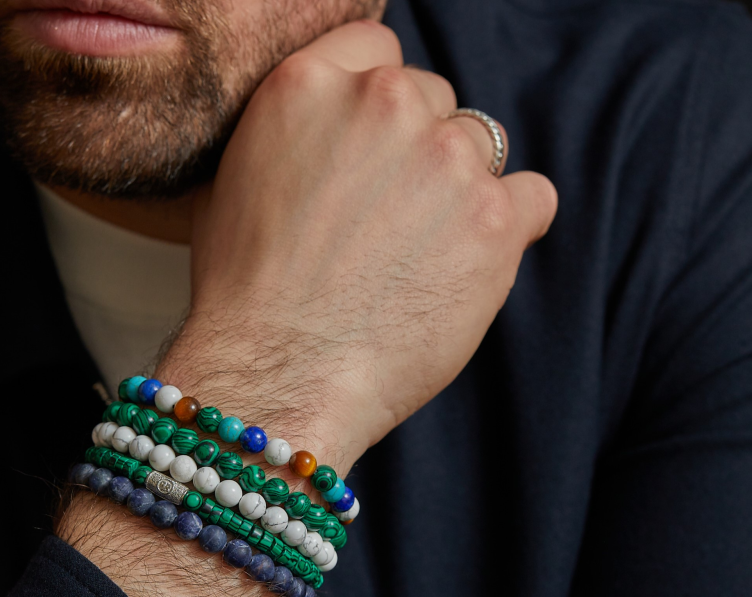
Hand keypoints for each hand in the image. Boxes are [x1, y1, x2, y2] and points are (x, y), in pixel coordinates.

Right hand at [162, 20, 557, 470]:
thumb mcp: (229, 187)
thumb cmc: (244, 300)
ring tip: (420, 258)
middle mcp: (384, 104)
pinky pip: (531, 199)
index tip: (373, 155)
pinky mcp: (496, 218)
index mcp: (311, 84)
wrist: (277, 377)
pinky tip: (466, 268)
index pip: (378, 55)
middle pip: (433, 101)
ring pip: (483, 148)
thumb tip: (323, 139)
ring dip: (461, 192)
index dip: (379, 109)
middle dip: (418, 154)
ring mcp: (447, 158)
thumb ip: (290, 136)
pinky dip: (509, 230)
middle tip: (388, 225)